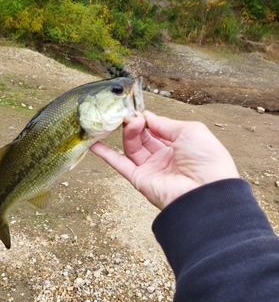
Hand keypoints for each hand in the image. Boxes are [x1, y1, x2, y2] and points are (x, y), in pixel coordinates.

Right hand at [90, 111, 238, 209]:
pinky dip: (106, 155)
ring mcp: (152, 170)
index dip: (147, 119)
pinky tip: (94, 143)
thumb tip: (148, 117)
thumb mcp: (190, 131)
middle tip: (130, 116)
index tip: (138, 109)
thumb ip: (165, 124)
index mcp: (180, 146)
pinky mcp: (140, 181)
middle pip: (143, 138)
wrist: (206, 191)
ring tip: (127, 124)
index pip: (157, 129)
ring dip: (127, 134)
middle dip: (136, 125)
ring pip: (132, 148)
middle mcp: (165, 158)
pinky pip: (120, 165)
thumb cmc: (207, 160)